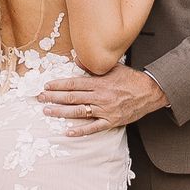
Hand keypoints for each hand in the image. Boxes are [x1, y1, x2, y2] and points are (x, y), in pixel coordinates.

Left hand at [43, 63, 165, 133]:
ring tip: (47, 111)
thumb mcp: (113, 67)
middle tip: (40, 98)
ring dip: (61, 112)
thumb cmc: (131, 79)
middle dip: (54, 98)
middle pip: (72, 97)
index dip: (59, 85)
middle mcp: (100, 97)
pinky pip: (93, 128)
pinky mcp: (111, 121)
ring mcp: (105, 110)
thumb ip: (94, 65)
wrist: (150, 93)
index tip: (46, 86)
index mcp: (99, 83)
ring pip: (79, 112)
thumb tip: (77, 58)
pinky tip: (67, 131)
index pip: (74, 83)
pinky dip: (80, 130)